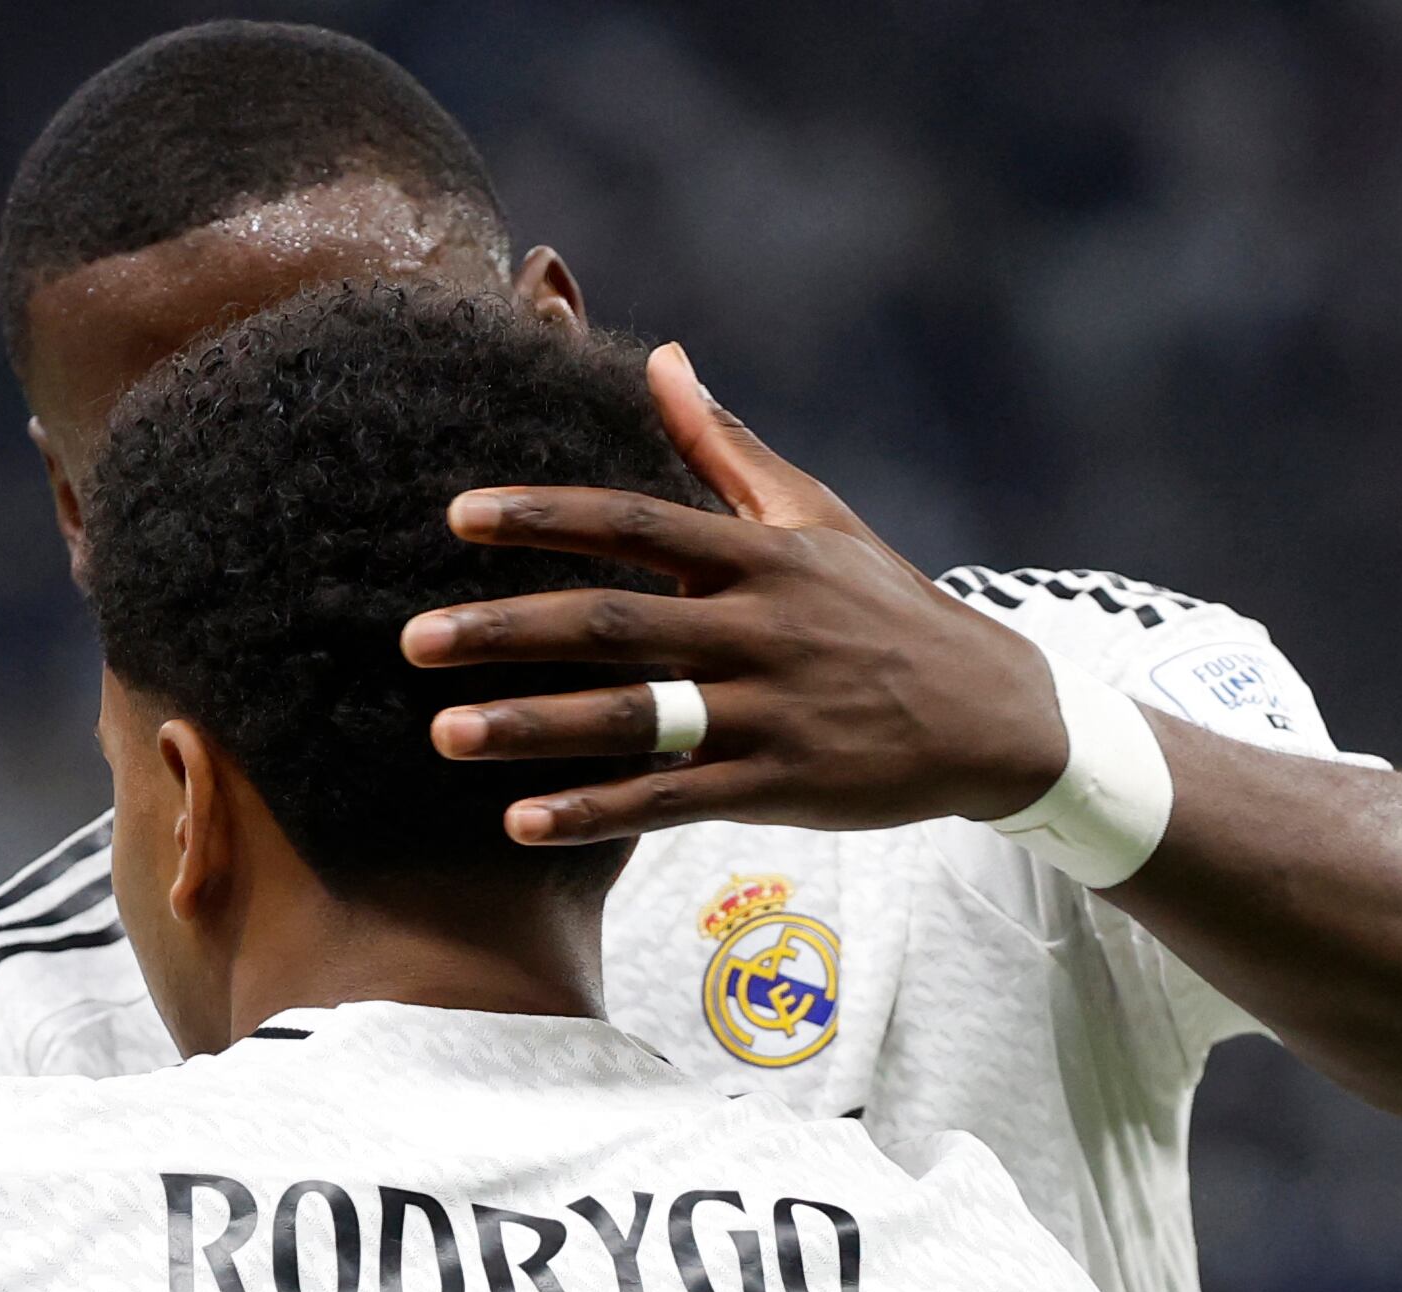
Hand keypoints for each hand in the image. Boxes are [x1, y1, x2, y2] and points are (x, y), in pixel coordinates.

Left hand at [400, 341, 1065, 845]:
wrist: (988, 713)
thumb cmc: (882, 606)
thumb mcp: (815, 517)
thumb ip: (726, 447)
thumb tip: (663, 359)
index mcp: (759, 554)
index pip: (634, 523)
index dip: (544, 517)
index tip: (458, 517)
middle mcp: (759, 627)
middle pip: (614, 624)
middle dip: (506, 632)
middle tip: (413, 640)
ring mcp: (770, 711)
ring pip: (635, 718)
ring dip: (534, 727)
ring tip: (444, 735)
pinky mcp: (781, 785)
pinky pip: (673, 800)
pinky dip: (598, 811)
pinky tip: (523, 823)